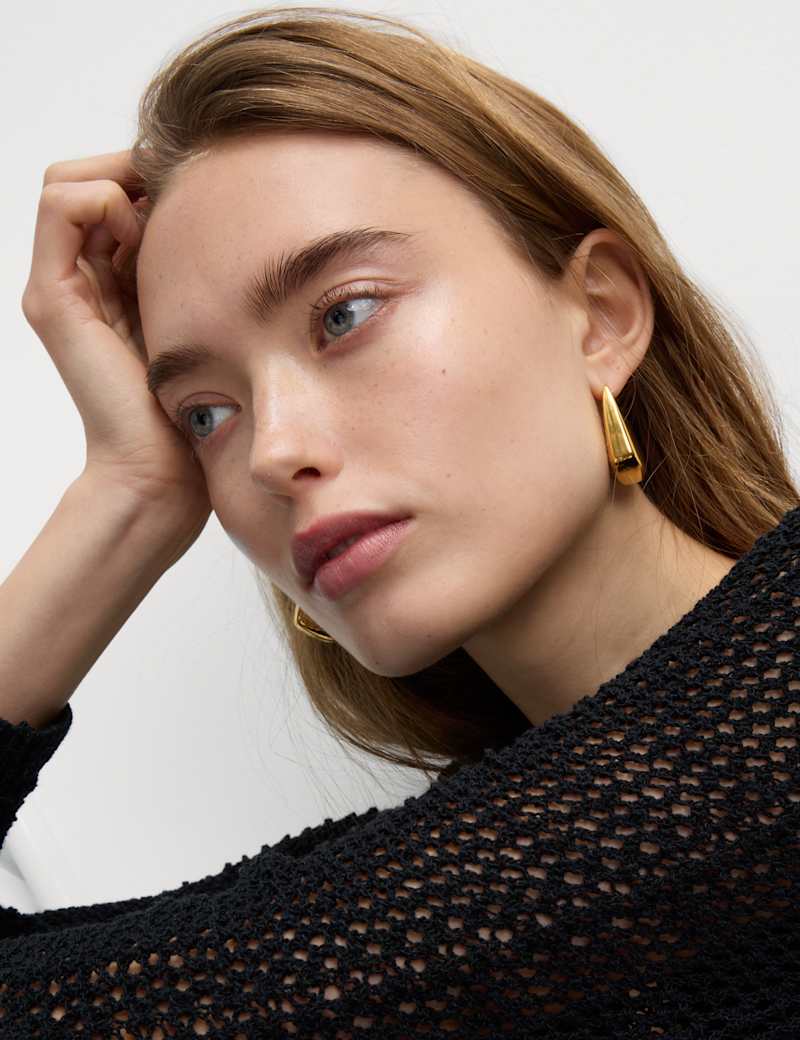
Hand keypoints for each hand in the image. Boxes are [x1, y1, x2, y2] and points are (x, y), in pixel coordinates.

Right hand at [21, 150, 210, 533]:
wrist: (164, 466)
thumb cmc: (192, 398)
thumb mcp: (198, 311)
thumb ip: (188, 263)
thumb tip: (212, 205)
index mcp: (107, 278)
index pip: (106, 187)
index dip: (145, 175)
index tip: (196, 197)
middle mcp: (75, 277)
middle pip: (80, 176)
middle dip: (129, 170)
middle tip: (178, 202)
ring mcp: (58, 286)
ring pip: (65, 182)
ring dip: (118, 186)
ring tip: (158, 231)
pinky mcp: (53, 298)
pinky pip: (60, 206)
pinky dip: (105, 203)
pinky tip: (143, 241)